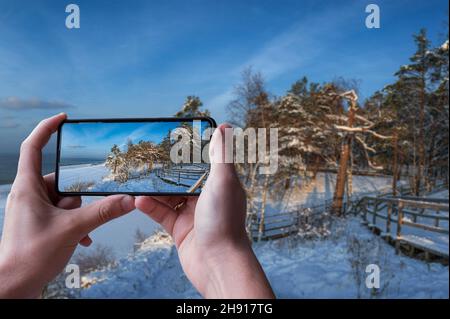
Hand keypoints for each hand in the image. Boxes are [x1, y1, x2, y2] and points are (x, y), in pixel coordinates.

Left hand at [0, 113, 134, 297]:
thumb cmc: (29, 257)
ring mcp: (33, 209)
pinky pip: (62, 214)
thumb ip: (102, 212)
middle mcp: (28, 195)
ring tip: (78, 232)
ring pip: (64, 200)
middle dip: (77, 197)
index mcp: (27, 188)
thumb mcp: (72, 229)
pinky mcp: (39, 222)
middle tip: (79, 215)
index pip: (34, 148)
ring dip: (77, 214)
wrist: (13, 286)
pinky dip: (74, 223)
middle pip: (61, 180)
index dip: (47, 129)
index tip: (64, 119)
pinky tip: (81, 238)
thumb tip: (127, 200)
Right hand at [135, 124, 273, 297]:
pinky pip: (162, 213)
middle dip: (167, 171)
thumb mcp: (223, 182)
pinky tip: (139, 200)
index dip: (190, 153)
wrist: (217, 263)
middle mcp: (207, 199)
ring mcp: (192, 214)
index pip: (204, 163)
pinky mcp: (180, 229)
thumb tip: (225, 127)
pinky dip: (150, 206)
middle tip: (149, 159)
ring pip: (169, 196)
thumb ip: (222, 155)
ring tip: (140, 179)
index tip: (174, 141)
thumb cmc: (224, 222)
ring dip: (155, 189)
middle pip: (183, 179)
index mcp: (220, 185)